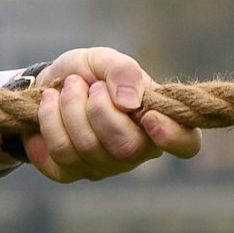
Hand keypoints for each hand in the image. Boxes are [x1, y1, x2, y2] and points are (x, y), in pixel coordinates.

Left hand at [8, 48, 201, 182]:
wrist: (46, 85)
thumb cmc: (87, 74)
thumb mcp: (104, 60)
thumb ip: (123, 71)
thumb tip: (130, 101)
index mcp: (157, 120)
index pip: (187, 144)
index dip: (173, 136)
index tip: (148, 116)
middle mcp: (136, 151)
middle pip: (126, 147)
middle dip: (98, 109)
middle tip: (88, 86)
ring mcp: (103, 167)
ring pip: (87, 149)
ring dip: (69, 108)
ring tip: (67, 88)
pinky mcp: (70, 173)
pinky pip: (58, 156)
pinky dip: (48, 121)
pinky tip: (49, 106)